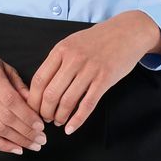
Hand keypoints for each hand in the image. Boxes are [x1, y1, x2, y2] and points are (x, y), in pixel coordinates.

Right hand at [0, 46, 47, 154]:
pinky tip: (16, 149)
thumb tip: (35, 104)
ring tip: (34, 145)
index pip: (11, 100)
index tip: (41, 125)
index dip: (27, 115)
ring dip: (18, 140)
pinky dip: (1, 145)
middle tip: (42, 139)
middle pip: (6, 117)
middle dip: (27, 131)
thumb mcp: (3, 66)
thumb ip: (19, 85)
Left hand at [26, 10, 160, 134]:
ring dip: (60, 117)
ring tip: (58, 122)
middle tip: (45, 119)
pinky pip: (87, 104)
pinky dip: (77, 120)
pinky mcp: (104, 79)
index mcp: (61, 50)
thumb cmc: (98, 39)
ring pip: (67, 101)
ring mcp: (89, 69)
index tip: (33, 109)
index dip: (33, 99)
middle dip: (45, 112)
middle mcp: (73, 59)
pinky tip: (71, 128)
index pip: (39, 80)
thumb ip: (58, 60)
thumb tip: (42, 85)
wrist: (127, 32)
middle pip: (50, 93)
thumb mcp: (72, 42)